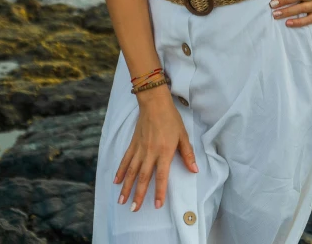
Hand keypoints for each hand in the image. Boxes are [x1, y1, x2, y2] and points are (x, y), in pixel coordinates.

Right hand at [113, 91, 198, 211]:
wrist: (154, 102)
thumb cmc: (171, 118)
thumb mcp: (183, 135)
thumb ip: (187, 154)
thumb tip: (194, 170)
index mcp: (164, 152)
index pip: (161, 176)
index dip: (159, 191)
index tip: (157, 205)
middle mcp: (150, 152)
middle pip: (143, 177)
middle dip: (138, 195)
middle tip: (134, 209)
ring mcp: (139, 148)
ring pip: (131, 171)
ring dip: (126, 187)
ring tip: (122, 201)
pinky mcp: (132, 143)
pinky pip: (125, 159)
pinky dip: (120, 171)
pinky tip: (116, 181)